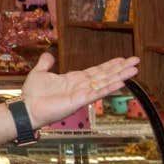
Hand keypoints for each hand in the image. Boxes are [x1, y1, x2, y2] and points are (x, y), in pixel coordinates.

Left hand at [21, 52, 139, 126]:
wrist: (27, 108)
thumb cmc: (33, 95)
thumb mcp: (39, 73)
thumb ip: (46, 64)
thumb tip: (48, 54)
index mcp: (74, 79)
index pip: (96, 70)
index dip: (110, 65)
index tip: (122, 59)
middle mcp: (81, 86)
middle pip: (105, 75)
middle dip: (121, 68)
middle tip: (136, 60)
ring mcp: (82, 94)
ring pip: (105, 82)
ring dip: (120, 76)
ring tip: (135, 70)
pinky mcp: (79, 101)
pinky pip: (96, 93)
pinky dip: (108, 88)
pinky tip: (121, 83)